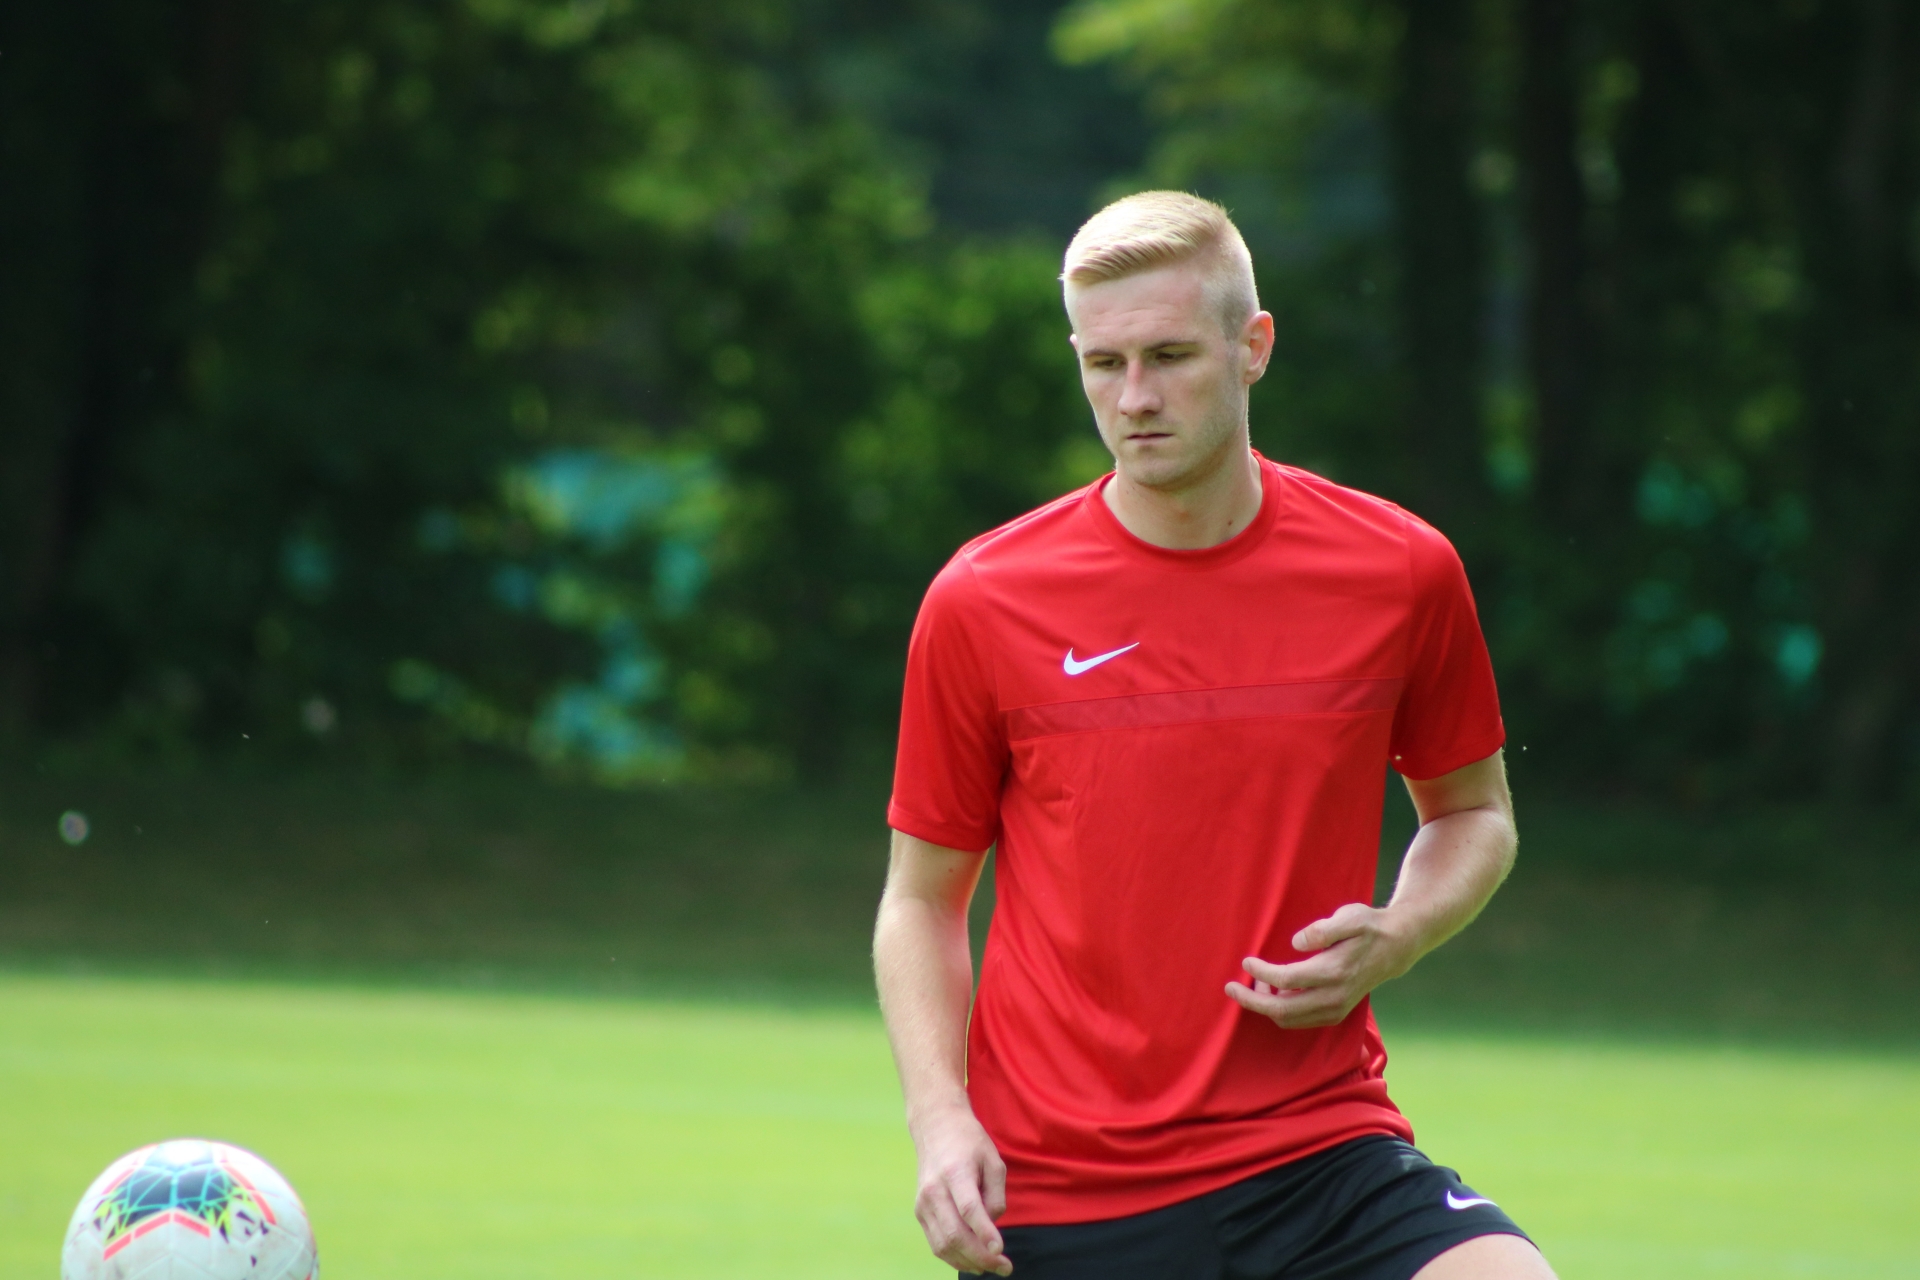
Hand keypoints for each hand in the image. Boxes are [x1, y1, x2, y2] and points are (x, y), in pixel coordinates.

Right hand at [909, 1102, 1011, 1275]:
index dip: (984, 1232)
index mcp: (954, 1171)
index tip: (1000, 1250)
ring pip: (943, 1245)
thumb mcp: (993, 1160)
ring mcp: (923, 1203)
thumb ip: (996, 1195)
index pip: (968, 1208)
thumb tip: (992, 1227)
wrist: (935, 1127)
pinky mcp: (919, 1212)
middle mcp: (934, 1189)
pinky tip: (973, 1260)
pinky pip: (936, 1243)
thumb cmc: (970, 1142)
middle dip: (981, 1256)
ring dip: (968, 1262)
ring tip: (992, 1267)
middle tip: (1005, 1267)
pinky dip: (954, 1257)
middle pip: (954, 1233)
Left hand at [1224, 902, 1414, 1028]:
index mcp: (1334, 971)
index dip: (1261, 973)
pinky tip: (1273, 992)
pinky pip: (1300, 1020)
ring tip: (1254, 984)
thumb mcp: (1349, 917)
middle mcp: (1335, 996)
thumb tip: (1296, 943)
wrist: (1396, 946)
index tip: (1246, 961)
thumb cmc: (1368, 927)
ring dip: (1266, 1006)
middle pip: (1282, 1010)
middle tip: (1230, 987)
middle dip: (1252, 1001)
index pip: (1286, 980)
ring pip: (1289, 1019)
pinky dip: (1281, 1011)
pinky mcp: (1336, 1013)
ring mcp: (1336, 1008)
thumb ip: (1323, 930)